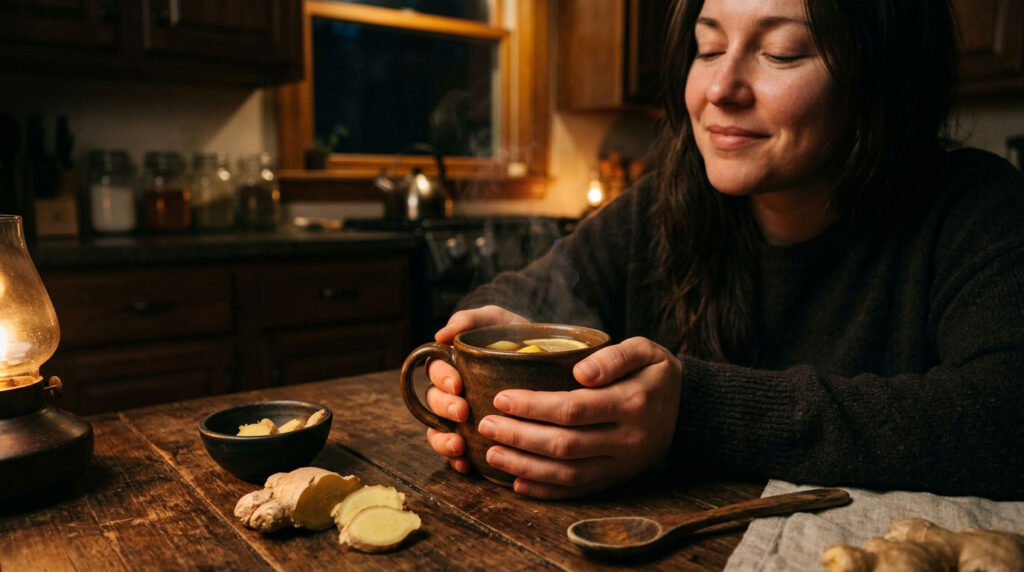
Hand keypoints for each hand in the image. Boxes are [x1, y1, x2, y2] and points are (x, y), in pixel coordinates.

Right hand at [424, 305, 528, 473]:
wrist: (548, 359)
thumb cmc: (516, 336)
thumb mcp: (496, 320)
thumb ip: (470, 319)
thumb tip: (440, 335)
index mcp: (452, 364)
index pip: (434, 370)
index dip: (441, 378)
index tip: (458, 384)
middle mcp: (452, 392)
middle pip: (434, 401)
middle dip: (443, 408)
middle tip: (462, 412)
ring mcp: (461, 417)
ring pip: (438, 429)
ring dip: (442, 439)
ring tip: (458, 446)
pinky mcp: (474, 437)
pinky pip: (457, 453)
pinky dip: (456, 460)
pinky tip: (465, 464)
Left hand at [479, 336, 681, 498]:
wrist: (690, 411)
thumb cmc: (656, 373)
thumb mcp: (645, 350)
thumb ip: (613, 356)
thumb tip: (580, 372)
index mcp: (632, 402)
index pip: (573, 409)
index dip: (533, 406)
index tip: (501, 398)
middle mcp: (627, 439)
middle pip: (564, 444)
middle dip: (519, 436)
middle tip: (485, 425)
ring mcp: (622, 465)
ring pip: (567, 473)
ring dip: (525, 467)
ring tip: (491, 454)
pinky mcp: (617, 480)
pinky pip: (578, 490)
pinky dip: (545, 491)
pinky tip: (517, 483)